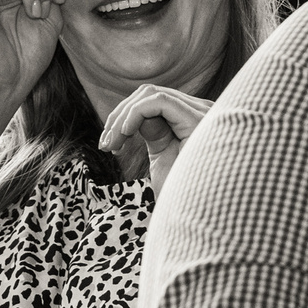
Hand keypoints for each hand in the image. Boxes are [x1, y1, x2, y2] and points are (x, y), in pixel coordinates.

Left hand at [96, 84, 212, 192]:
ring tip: (112, 144)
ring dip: (122, 117)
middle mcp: (203, 111)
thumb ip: (155, 132)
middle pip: (149, 94)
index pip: (153, 100)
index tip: (108, 145)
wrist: (197, 214)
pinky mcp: (197, 119)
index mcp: (195, 120)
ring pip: (151, 94)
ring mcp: (203, 113)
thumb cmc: (184, 194)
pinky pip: (158, 101)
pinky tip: (125, 134)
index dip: (124, 117)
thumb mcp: (163, 157)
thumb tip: (138, 116)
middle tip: (105, 145)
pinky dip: (135, 113)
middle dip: (119, 116)